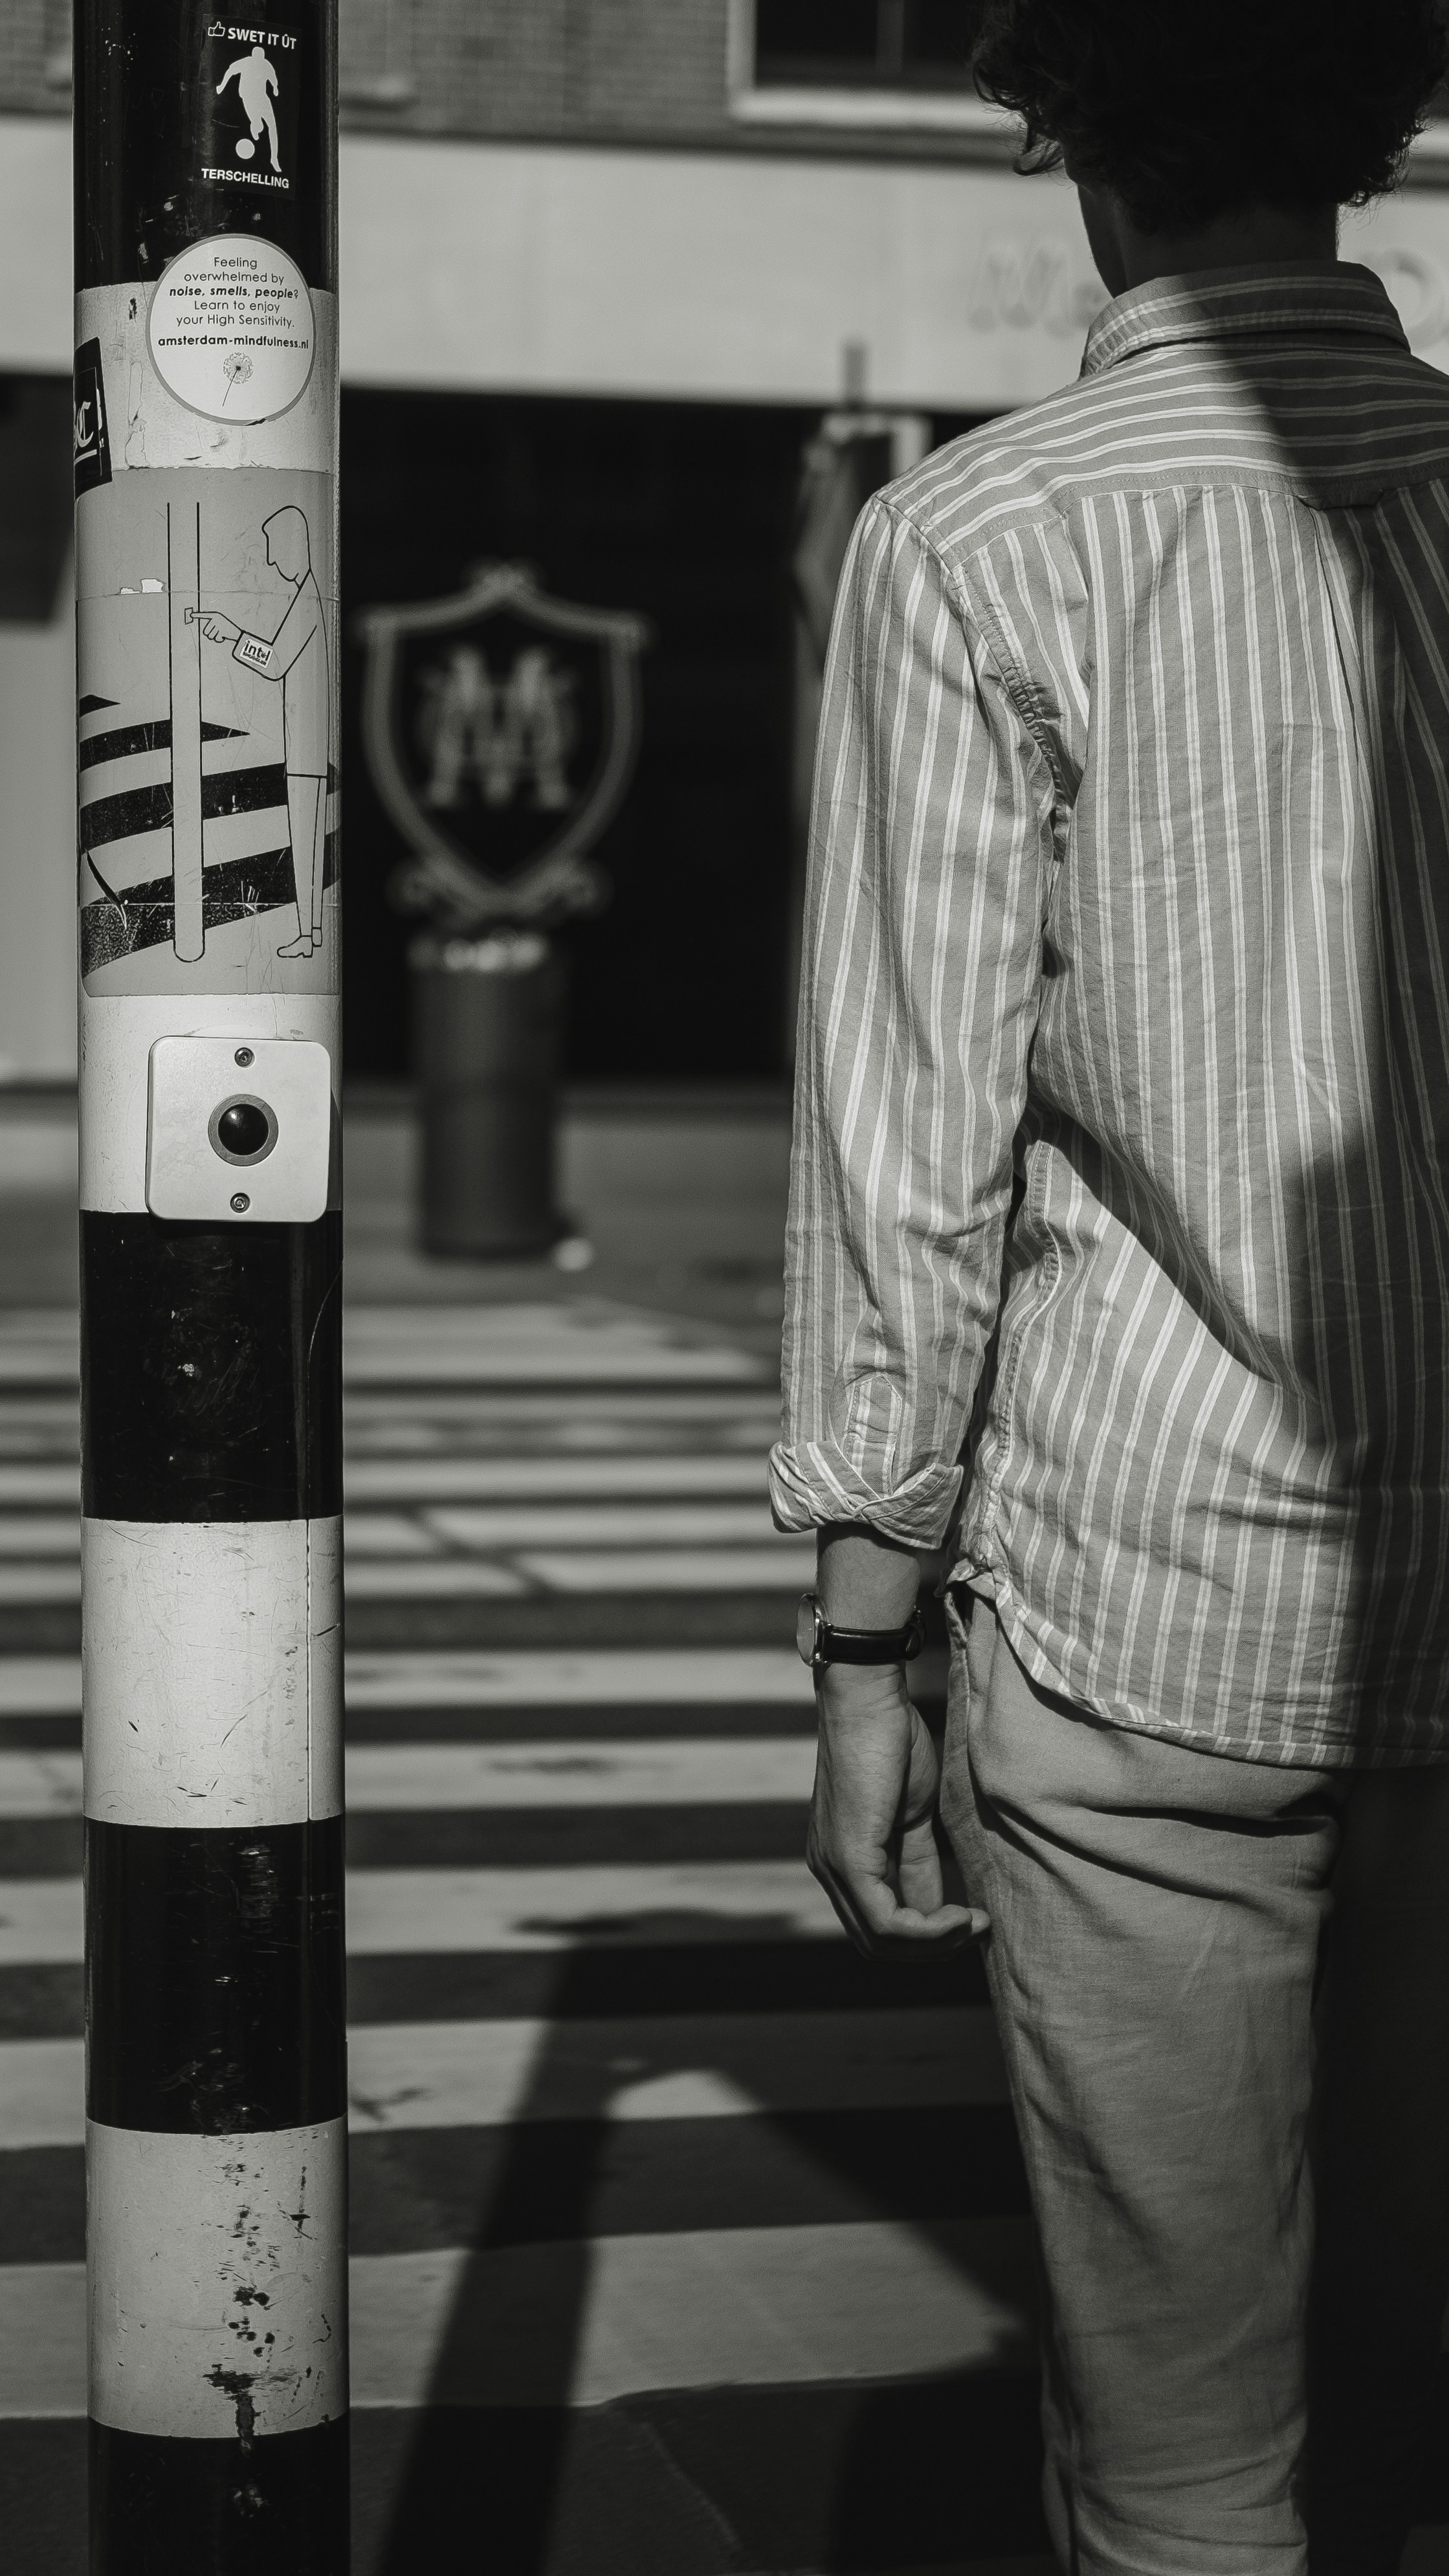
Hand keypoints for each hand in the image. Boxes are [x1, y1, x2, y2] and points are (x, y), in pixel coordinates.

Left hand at [198, 611, 239, 643]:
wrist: (237, 632)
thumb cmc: (226, 628)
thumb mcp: (220, 624)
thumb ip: (212, 625)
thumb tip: (205, 632)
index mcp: (215, 615)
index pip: (204, 615)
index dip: (197, 615)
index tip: (191, 615)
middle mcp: (216, 619)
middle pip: (205, 631)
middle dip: (210, 634)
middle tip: (216, 633)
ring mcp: (219, 624)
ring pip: (210, 636)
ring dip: (214, 637)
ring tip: (220, 634)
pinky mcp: (221, 631)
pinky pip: (216, 638)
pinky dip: (219, 640)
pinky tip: (223, 636)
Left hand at [807, 1661, 987, 1958]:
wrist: (870, 1700)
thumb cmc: (892, 1743)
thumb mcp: (912, 1815)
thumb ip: (919, 1863)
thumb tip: (941, 1906)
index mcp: (841, 1860)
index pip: (878, 1924)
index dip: (926, 1935)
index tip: (970, 1923)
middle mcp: (829, 1870)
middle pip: (877, 1943)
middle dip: (931, 1948)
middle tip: (974, 1929)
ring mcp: (834, 1866)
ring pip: (881, 1940)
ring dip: (934, 1943)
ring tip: (971, 1924)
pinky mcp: (849, 1858)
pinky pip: (886, 1920)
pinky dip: (927, 1929)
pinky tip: (958, 1916)